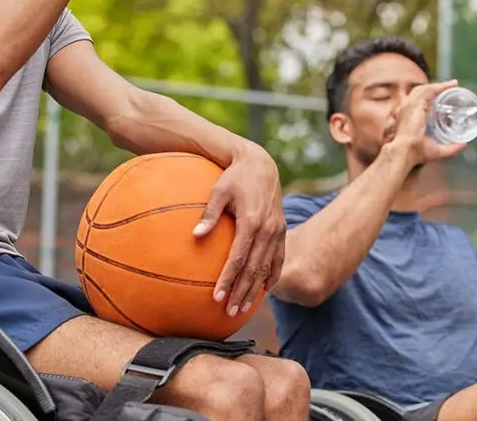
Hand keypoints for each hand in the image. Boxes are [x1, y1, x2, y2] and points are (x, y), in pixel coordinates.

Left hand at [193, 142, 285, 317]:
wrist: (261, 164)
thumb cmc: (234, 177)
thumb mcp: (218, 191)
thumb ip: (209, 215)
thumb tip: (195, 236)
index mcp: (252, 221)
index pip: (238, 258)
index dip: (228, 279)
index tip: (217, 296)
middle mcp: (268, 229)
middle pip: (253, 268)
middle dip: (241, 292)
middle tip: (229, 311)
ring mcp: (277, 231)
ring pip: (266, 267)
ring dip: (254, 289)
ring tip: (243, 308)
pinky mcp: (282, 230)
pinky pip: (279, 258)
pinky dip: (272, 276)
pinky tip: (264, 290)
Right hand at [387, 80, 467, 165]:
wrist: (404, 152)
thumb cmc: (415, 153)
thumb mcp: (437, 150)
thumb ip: (451, 148)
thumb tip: (464, 145)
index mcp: (409, 116)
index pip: (418, 100)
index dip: (430, 96)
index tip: (444, 95)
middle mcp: (407, 108)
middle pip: (421, 92)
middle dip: (435, 88)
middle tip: (451, 89)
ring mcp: (409, 105)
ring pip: (425, 89)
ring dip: (439, 85)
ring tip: (452, 85)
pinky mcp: (415, 104)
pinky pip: (430, 90)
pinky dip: (441, 86)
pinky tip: (451, 85)